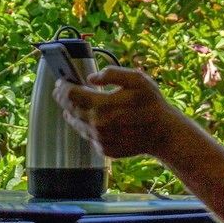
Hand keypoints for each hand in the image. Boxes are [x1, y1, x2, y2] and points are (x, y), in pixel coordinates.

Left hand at [52, 65, 179, 158]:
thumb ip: (112, 73)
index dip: (63, 87)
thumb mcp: (137, 79)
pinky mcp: (104, 149)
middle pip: (70, 109)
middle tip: (60, 90)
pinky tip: (90, 118)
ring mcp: (99, 139)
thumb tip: (91, 77)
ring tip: (71, 104)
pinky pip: (88, 135)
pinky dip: (85, 126)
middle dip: (63, 98)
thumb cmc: (151, 103)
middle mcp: (97, 124)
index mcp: (102, 105)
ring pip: (76, 124)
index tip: (61, 82)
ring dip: (71, 112)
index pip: (71, 95)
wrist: (163, 133)